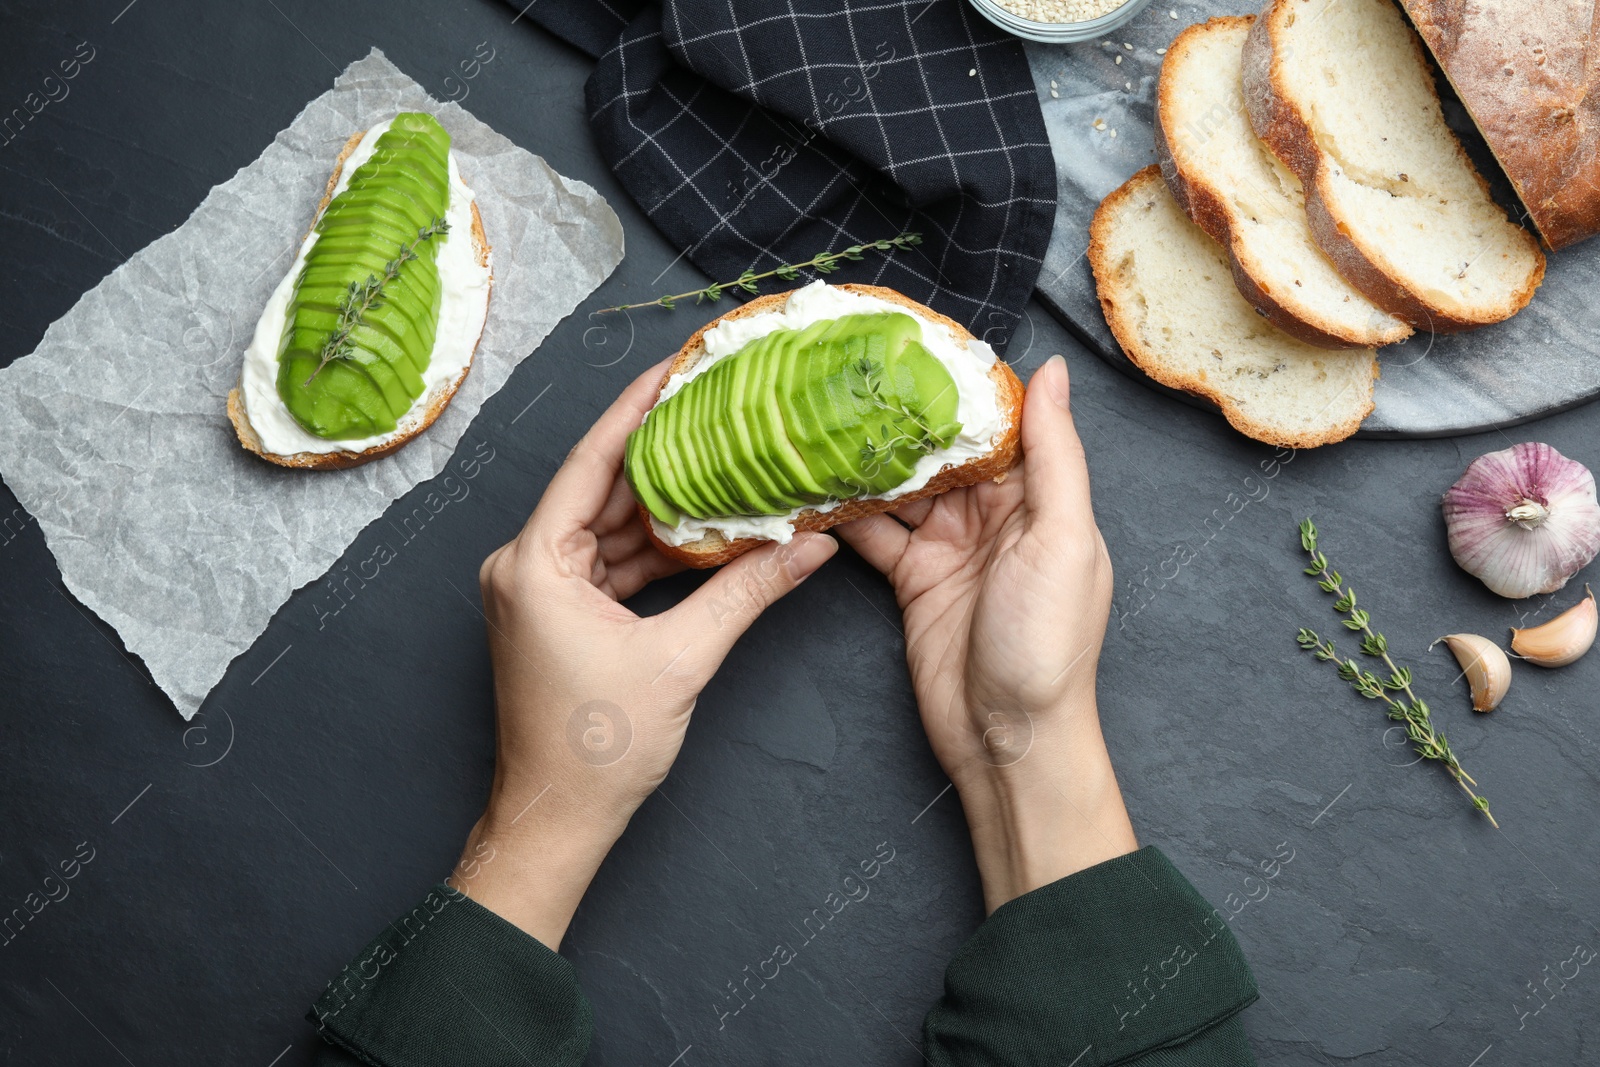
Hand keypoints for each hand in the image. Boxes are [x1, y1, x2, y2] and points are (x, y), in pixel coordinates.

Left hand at [451, 359, 837, 947]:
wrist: (556, 822)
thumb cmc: (598, 749)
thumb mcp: (682, 659)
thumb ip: (745, 592)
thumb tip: (808, 547)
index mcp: (534, 562)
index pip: (592, 461)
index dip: (637, 408)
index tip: (677, 366)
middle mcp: (523, 565)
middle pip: (600, 489)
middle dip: (661, 454)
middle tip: (714, 407)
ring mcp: (535, 591)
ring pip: (607, 527)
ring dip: (661, 507)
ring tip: (721, 462)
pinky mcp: (554, 614)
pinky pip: (606, 562)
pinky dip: (651, 551)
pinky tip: (701, 532)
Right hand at [838, 355, 1136, 911]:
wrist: (1009, 740)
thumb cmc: (1048, 645)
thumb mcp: (1062, 540)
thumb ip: (1054, 455)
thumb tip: (1051, 372)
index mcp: (1040, 498)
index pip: (999, 423)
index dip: (961, 383)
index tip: (915, 341)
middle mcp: (995, 516)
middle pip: (943, 450)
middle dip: (901, 414)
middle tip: (848, 369)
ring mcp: (950, 547)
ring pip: (902, 487)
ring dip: (866, 457)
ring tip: (819, 415)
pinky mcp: (912, 580)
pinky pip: (875, 533)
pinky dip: (845, 512)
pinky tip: (810, 484)